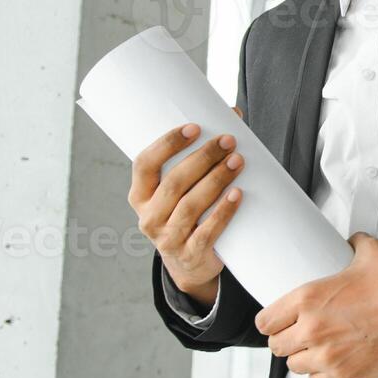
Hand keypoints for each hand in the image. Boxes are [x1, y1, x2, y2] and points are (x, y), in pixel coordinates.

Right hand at [129, 109, 246, 306]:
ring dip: (215, 180)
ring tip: (237, 161)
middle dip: (202, 159)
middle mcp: (148, 217)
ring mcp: (167, 239)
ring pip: (190, 206)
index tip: (194, 127)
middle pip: (173, 183)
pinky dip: (222, 212)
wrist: (191, 263)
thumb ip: (199, 154)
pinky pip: (206, 233)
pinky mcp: (190, 254)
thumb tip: (233, 113)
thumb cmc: (189, 212)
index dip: (167, 144)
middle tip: (228, 141)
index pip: (144, 164)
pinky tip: (237, 195)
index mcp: (140, 195)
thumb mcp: (183, 188)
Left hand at [257, 232, 377, 377]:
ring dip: (304, 359)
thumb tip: (349, 243)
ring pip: (295, 367)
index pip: (266, 321)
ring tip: (317, 349)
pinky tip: (331, 363)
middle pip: (277, 347)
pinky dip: (322, 375)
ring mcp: (328, 355)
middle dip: (287, 340)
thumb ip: (351, 245)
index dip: (271, 321)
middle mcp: (313, 329)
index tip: (277, 322)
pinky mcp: (345, 374)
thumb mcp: (369, 252)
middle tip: (300, 335)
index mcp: (309, 298)